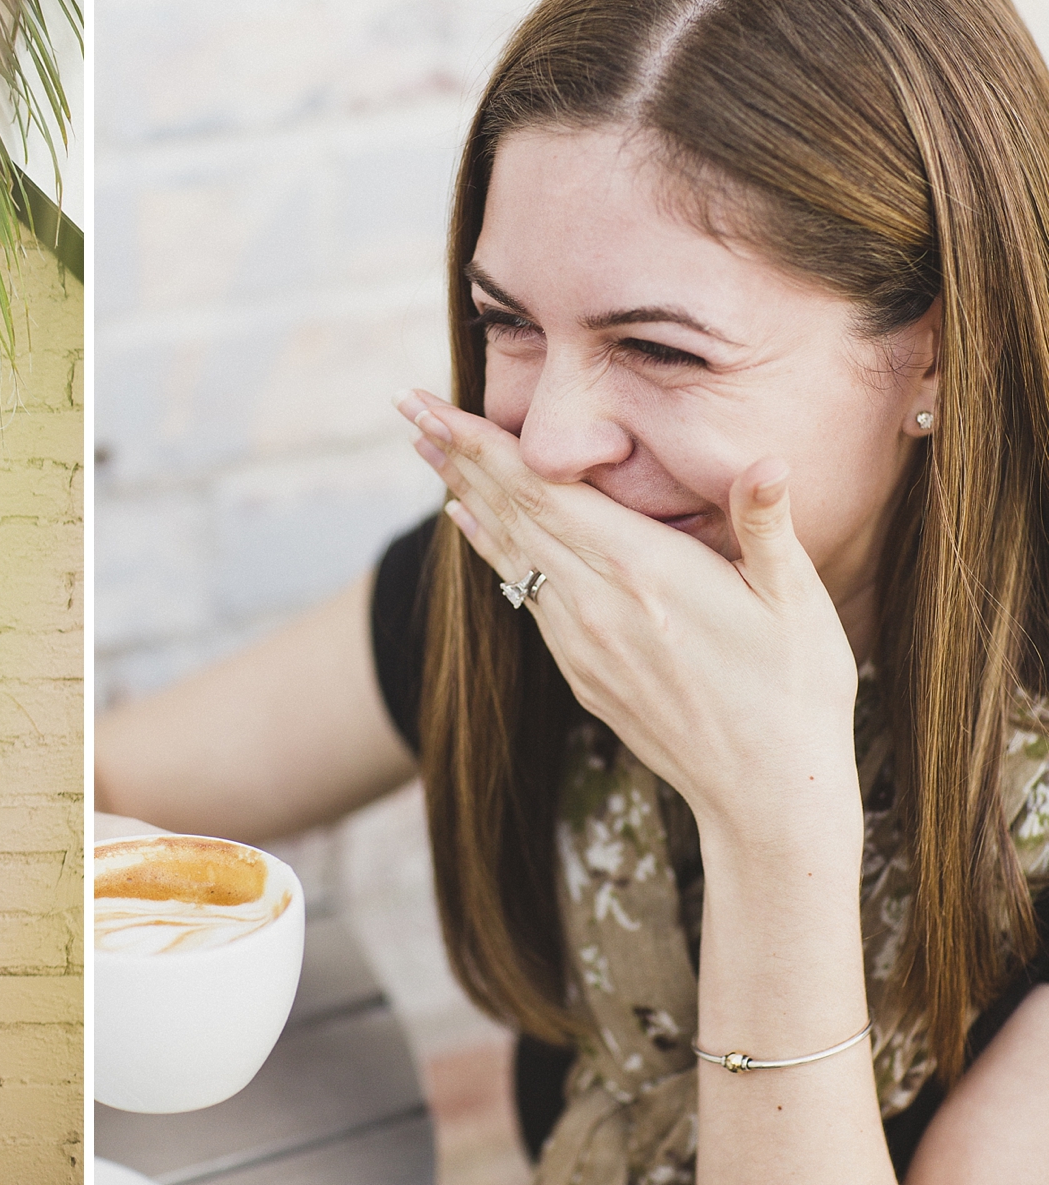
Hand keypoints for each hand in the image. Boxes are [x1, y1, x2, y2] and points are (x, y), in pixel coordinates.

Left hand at [398, 390, 858, 842]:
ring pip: (508, 548)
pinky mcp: (579, 669)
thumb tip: (768, 460)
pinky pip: (520, 591)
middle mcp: (593, 602)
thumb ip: (768, 525)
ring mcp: (579, 640)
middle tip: (407, 406)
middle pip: (510, 509)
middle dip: (455, 453)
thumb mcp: (796, 602)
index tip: (431, 405)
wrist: (765, 798)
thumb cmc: (796, 692)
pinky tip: (467, 522)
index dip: (482, 443)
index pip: (540, 488)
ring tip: (426, 449)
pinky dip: (489, 548)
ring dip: (464, 493)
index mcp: (641, 570)